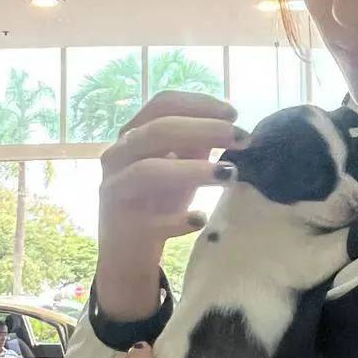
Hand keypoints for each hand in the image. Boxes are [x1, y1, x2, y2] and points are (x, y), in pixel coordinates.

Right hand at [96, 91, 248, 319]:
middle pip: (157, 131)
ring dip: (192, 170)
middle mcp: (117, 156)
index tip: (234, 114)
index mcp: (132, 134)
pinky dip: (177, 220)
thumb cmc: (157, 202)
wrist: (127, 254)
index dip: (198, 104)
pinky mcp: (123, 227)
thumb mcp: (178, 166)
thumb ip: (196, 143)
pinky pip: (150, 221)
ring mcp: (115, 191)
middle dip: (205, 130)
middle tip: (243, 138)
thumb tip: (229, 122)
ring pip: (147, 170)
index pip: (161, 104)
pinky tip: (200, 219)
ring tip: (229, 174)